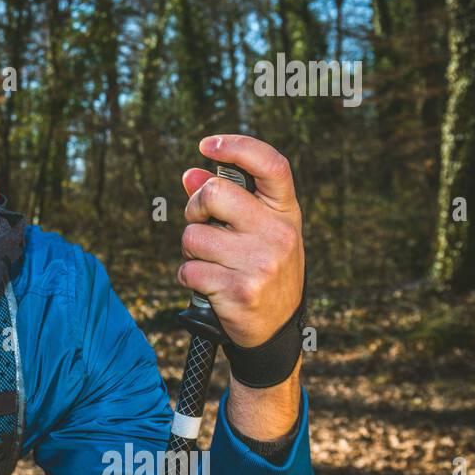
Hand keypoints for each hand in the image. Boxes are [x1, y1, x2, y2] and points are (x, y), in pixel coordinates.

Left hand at [178, 134, 303, 348]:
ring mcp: (261, 263)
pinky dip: (189, 277)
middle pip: (213, 194)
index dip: (238, 147)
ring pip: (193, 236)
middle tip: (201, 224)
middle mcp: (279, 234)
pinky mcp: (240, 290)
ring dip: (191, 251)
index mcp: (286, 213)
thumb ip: (227, 200)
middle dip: (195, 209)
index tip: (207, 145)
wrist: (275, 329)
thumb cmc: (261, 269)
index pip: (271, 165)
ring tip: (213, 264)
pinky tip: (210, 286)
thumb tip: (190, 174)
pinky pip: (188, 270)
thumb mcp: (256, 231)